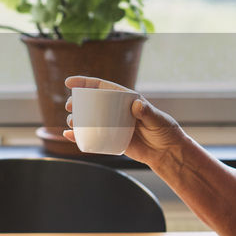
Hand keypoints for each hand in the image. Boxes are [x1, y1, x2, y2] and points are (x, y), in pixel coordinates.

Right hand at [62, 75, 186, 167]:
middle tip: (69, 106)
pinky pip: (91, 136)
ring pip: (89, 119)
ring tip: (72, 122)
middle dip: (77, 102)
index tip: (70, 83)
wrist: (166, 152)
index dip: (85, 83)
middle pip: (91, 103)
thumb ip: (147, 112)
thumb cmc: (164, 131)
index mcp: (125, 99)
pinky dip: (79, 137)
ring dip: (77, 119)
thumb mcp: (157, 119)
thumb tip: (136, 105)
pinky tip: (69, 135)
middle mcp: (115, 110)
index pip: (102, 87)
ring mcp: (112, 125)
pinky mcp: (111, 140)